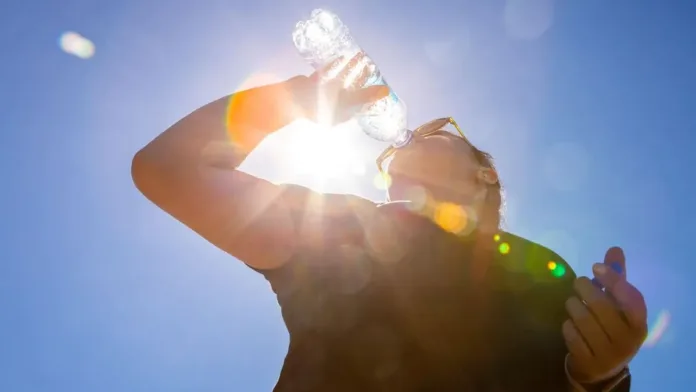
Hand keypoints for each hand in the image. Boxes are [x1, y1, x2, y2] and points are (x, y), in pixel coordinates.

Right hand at [286, 53, 389, 124]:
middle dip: (361, 79)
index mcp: (340, 114)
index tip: (380, 84)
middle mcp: (332, 105)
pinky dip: (334, 65)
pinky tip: (342, 56)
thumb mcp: (347, 102)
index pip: (360, 105)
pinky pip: (326, 73)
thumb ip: (366, 97)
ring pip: (340, 79)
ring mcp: (321, 94)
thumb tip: (386, 92)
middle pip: (351, 90)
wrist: (290, 99)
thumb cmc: (319, 104)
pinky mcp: (313, 84)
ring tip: (361, 57)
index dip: (370, 96)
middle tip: (372, 66)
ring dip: (350, 69)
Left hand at [562, 247, 647, 383]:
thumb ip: (616, 278)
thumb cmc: (610, 327)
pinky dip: (567, 325)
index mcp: (639, 324)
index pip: (631, 299)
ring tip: (573, 303)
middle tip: (579, 283)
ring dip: (573, 305)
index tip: (595, 266)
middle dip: (586, 289)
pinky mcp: (589, 362)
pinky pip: (571, 334)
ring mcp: (608, 354)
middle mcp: (628, 341)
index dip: (613, 280)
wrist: (601, 367)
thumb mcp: (618, 305)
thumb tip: (615, 249)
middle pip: (602, 306)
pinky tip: (570, 324)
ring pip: (583, 319)